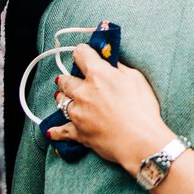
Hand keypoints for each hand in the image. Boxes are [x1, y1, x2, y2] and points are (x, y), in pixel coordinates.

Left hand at [50, 44, 175, 174]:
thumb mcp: (136, 79)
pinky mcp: (77, 132)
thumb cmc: (142, 110)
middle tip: (73, 80)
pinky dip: (56, 131)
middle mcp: (82, 91)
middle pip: (65, 79)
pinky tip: (51, 131)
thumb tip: (111, 63)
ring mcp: (77, 112)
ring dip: (63, 98)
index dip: (83, 52)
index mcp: (98, 74)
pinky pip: (61, 131)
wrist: (140, 142)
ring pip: (60, 101)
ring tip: (64, 98)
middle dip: (69, 78)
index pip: (81, 53)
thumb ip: (119, 68)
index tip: (85, 54)